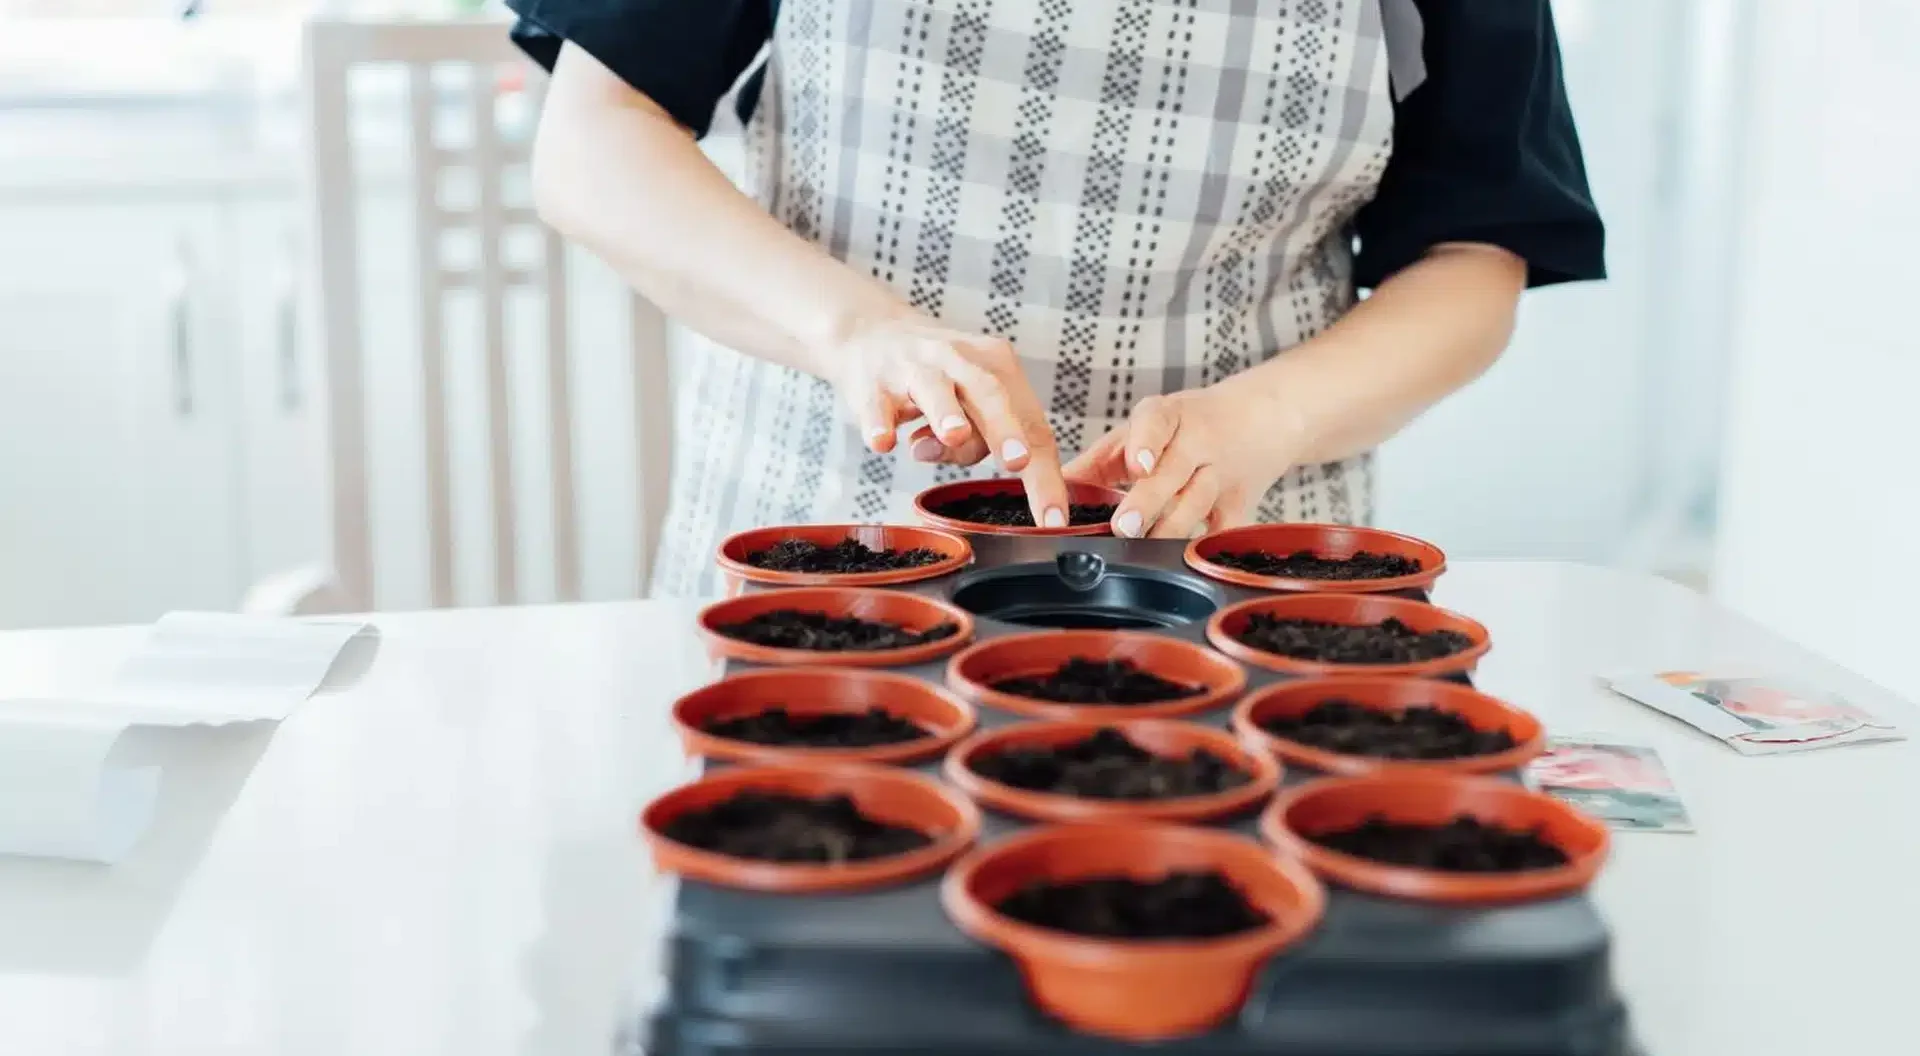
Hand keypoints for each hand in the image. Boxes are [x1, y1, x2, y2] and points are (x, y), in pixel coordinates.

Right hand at [833, 312, 1071, 525]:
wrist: (873, 334)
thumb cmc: (937, 380)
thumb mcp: (967, 405)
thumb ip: (975, 439)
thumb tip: (956, 453)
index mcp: (997, 369)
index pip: (1031, 425)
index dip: (1044, 475)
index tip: (1053, 520)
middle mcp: (961, 361)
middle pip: (991, 395)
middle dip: (1006, 430)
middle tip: (1019, 462)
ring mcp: (916, 368)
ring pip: (936, 390)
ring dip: (947, 414)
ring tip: (954, 436)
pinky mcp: (874, 381)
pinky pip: (878, 405)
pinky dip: (880, 423)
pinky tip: (884, 443)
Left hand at [1063, 376, 1308, 538]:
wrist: (1263, 415)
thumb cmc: (1189, 425)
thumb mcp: (1144, 429)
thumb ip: (1098, 460)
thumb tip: (1048, 489)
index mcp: (1167, 416)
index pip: (1155, 423)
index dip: (1145, 443)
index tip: (1135, 465)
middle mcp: (1196, 442)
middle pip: (1173, 471)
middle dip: (1147, 500)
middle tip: (1122, 526)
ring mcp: (1221, 473)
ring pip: (1197, 503)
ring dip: (1171, 528)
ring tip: (1144, 549)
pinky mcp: (1240, 502)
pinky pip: (1225, 529)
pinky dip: (1208, 546)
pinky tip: (1189, 561)